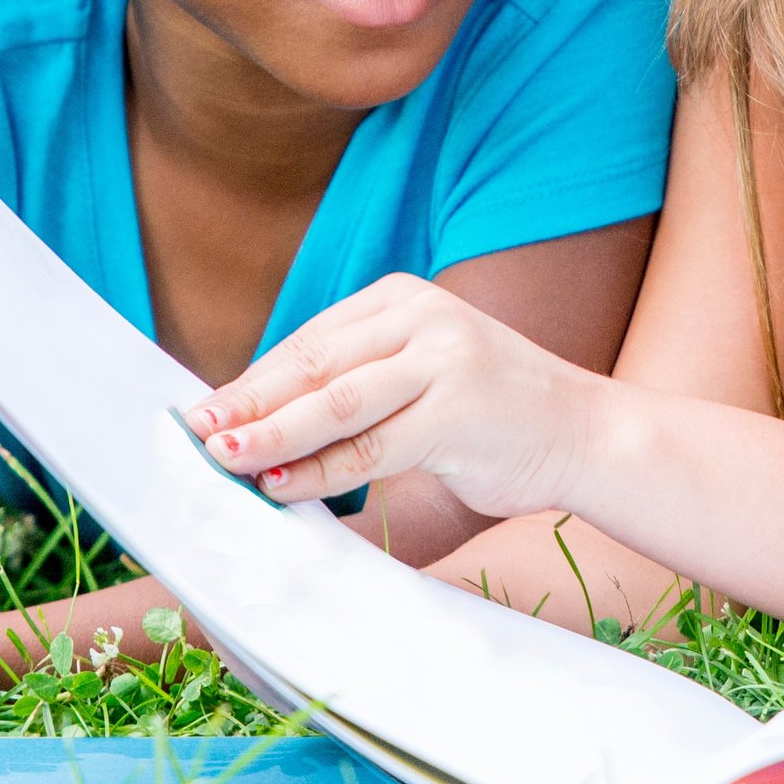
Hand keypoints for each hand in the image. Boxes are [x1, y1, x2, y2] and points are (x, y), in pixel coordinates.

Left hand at [186, 275, 604, 519]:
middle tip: (195, 433)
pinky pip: (370, 448)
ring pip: (334, 404)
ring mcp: (444, 361)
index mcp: (406, 298)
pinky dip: (319, 471)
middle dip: (248, 403)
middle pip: (314, 365)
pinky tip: (281, 485)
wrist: (588, 435)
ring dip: (270, 435)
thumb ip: (358, 383)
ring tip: (223, 458)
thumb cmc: (496, 414)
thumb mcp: (423, 375)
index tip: (205, 411)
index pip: (311, 339)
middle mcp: (423, 317)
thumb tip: (262, 418)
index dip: (253, 378)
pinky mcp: (457, 411)